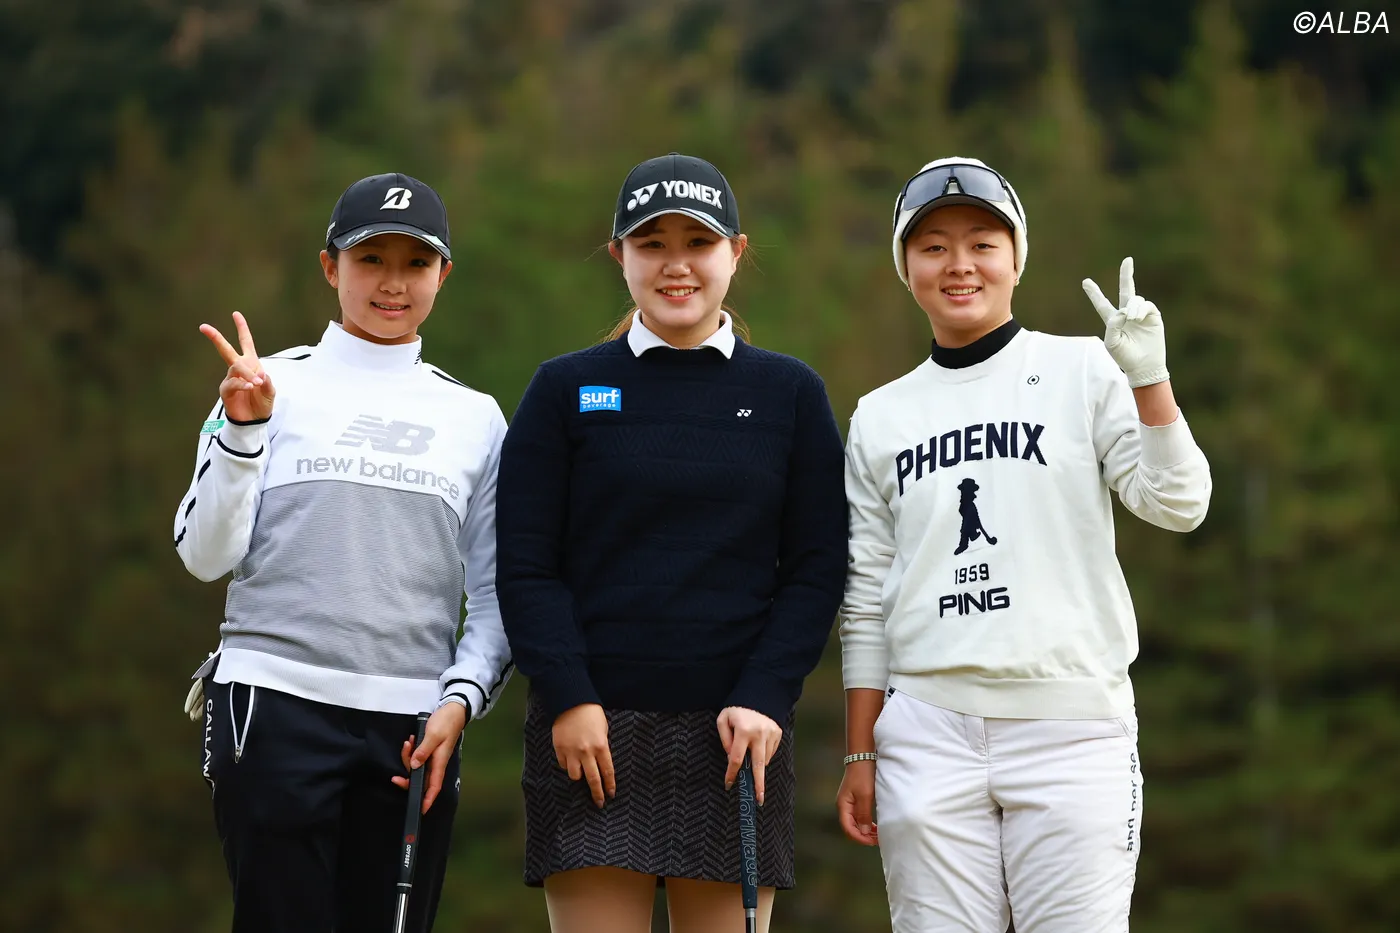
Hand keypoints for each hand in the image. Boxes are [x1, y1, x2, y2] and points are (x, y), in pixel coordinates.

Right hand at [199, 311, 274, 421]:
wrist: (255, 421)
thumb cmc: (262, 403)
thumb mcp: (270, 391)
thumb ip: (267, 382)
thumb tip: (261, 374)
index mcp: (250, 363)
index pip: (245, 342)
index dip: (242, 328)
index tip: (236, 314)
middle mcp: (237, 368)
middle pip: (225, 349)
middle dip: (216, 337)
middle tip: (203, 327)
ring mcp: (230, 379)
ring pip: (236, 368)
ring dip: (248, 374)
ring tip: (257, 384)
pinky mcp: (226, 390)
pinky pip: (232, 383)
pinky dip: (242, 384)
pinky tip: (250, 387)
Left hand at [392, 703, 466, 813]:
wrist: (453, 709)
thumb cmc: (446, 722)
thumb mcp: (433, 735)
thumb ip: (423, 751)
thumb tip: (414, 766)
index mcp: (439, 762)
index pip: (434, 786)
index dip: (428, 799)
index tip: (421, 810)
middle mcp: (435, 762)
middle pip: (420, 778)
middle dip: (407, 779)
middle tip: (395, 778)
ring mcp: (432, 756)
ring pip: (415, 766)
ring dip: (408, 757)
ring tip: (408, 742)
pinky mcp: (428, 750)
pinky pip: (416, 756)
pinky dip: (411, 750)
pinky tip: (411, 740)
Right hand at [553, 704, 614, 807]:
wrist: (571, 701)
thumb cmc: (591, 713)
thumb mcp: (603, 729)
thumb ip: (602, 747)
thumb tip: (600, 762)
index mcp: (601, 746)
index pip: (607, 772)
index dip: (609, 786)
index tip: (611, 795)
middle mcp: (587, 751)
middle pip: (593, 779)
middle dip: (597, 793)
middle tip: (599, 803)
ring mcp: (571, 751)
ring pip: (575, 775)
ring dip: (579, 776)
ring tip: (581, 773)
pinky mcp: (559, 748)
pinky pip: (564, 764)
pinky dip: (567, 765)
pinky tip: (570, 760)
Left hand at [716, 706, 782, 804]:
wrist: (760, 693)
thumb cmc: (737, 708)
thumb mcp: (724, 719)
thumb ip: (725, 739)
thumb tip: (731, 758)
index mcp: (744, 731)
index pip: (736, 759)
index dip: (732, 773)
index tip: (728, 784)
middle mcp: (759, 735)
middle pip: (758, 766)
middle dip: (758, 785)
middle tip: (759, 801)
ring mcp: (771, 735)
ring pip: (764, 760)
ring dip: (757, 766)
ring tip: (751, 765)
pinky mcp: (778, 734)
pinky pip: (770, 752)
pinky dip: (763, 755)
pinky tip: (757, 749)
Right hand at [836, 760, 878, 845]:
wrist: (863, 758)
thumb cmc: (863, 775)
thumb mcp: (865, 795)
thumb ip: (864, 814)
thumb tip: (864, 832)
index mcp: (843, 806)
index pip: (848, 829)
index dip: (860, 838)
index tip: (873, 842)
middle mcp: (844, 807)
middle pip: (851, 828)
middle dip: (863, 836)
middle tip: (878, 840)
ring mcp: (849, 804)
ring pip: (855, 824)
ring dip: (865, 831)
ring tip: (878, 835)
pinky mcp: (855, 801)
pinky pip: (859, 817)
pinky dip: (866, 824)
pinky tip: (875, 826)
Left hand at [1082, 257, 1169, 387]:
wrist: (1144, 365)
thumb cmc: (1125, 357)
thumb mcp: (1111, 343)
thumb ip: (1112, 324)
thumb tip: (1124, 310)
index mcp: (1113, 321)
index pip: (1102, 304)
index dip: (1094, 293)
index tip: (1085, 282)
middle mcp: (1127, 314)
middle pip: (1126, 290)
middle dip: (1126, 274)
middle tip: (1128, 260)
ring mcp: (1141, 314)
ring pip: (1135, 299)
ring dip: (1131, 307)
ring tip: (1131, 319)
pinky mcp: (1153, 316)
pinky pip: (1146, 304)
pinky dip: (1139, 309)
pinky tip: (1136, 318)